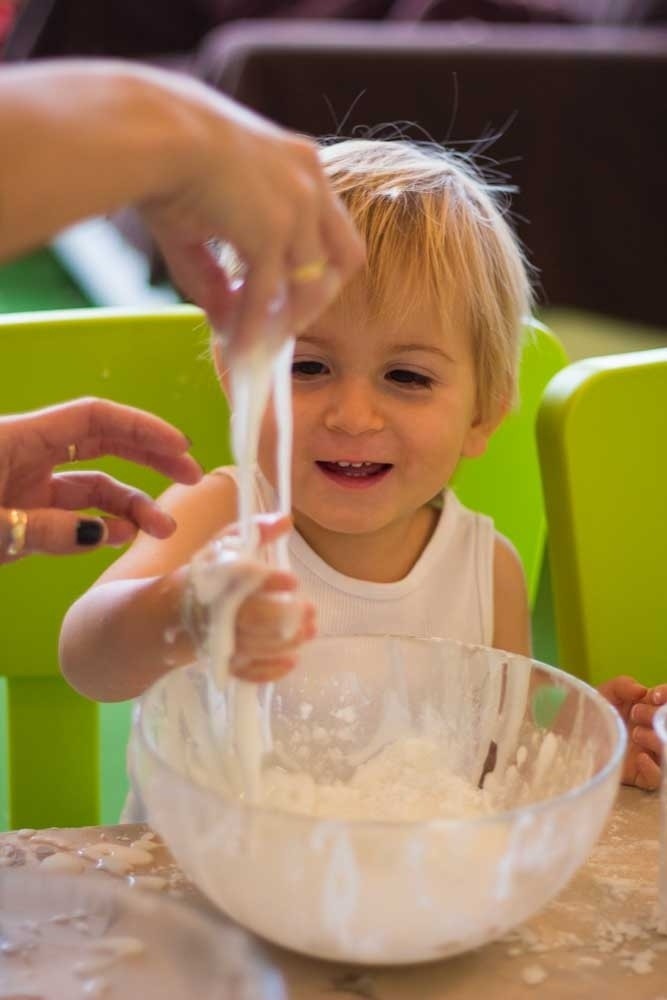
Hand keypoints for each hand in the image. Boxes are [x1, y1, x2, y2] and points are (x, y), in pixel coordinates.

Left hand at [0, 397, 201, 561]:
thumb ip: (46, 530)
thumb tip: (105, 533)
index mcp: (17, 438)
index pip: (93, 418)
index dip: (141, 427)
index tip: (181, 447)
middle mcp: (27, 456)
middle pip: (102, 443)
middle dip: (151, 458)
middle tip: (193, 477)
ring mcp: (25, 486)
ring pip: (92, 487)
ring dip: (131, 505)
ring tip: (163, 528)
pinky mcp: (22, 515)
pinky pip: (70, 516)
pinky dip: (99, 526)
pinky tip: (122, 536)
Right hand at [139, 73, 363, 351]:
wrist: (148, 130)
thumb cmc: (162, 156)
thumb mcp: (201, 216)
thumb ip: (215, 273)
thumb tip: (223, 320)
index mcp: (301, 166)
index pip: (332, 229)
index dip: (315, 268)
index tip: (287, 294)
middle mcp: (311, 184)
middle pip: (343, 260)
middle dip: (314, 300)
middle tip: (280, 329)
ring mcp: (297, 209)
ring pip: (309, 287)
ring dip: (285, 321)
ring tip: (256, 343)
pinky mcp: (271, 233)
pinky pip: (268, 297)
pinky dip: (254, 327)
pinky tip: (237, 345)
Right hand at [187, 513, 315, 683]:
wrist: (165, 616)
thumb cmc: (205, 577)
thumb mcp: (223, 547)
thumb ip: (254, 531)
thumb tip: (287, 520)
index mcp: (214, 580)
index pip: (241, 579)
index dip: (269, 581)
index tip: (293, 581)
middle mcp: (214, 612)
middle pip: (251, 619)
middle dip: (284, 616)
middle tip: (310, 610)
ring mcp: (217, 642)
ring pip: (254, 646)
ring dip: (286, 642)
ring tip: (310, 630)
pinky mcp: (222, 664)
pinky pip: (244, 672)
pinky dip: (268, 671)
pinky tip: (291, 662)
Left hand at [598, 675, 665, 789]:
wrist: (574, 735)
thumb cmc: (594, 711)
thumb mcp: (606, 692)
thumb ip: (623, 685)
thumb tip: (642, 691)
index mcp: (651, 709)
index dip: (666, 696)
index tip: (653, 697)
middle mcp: (654, 731)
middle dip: (657, 716)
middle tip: (635, 713)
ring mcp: (650, 754)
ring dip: (656, 740)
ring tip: (635, 734)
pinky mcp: (641, 775)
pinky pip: (657, 777)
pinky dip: (653, 768)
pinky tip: (640, 758)